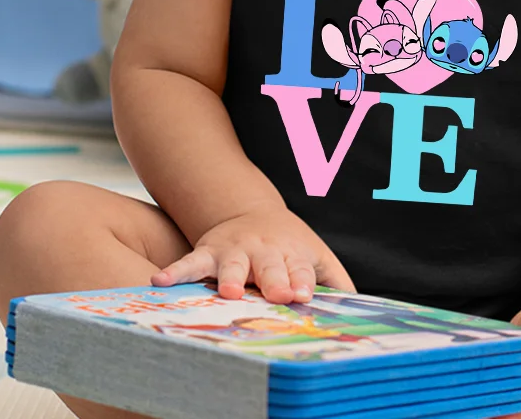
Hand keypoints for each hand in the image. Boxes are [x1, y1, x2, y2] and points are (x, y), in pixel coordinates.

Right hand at [151, 204, 354, 302]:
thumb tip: (361, 308)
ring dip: (231, 277)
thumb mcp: (317, 257)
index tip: (304, 296)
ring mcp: (235, 250)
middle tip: (277, 293)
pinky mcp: (208, 252)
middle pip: (270, 267)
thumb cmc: (289, 246)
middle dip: (273, 280)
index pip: (300, 271)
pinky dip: (175, 272)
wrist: (251, 211)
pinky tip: (160, 282)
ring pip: (233, 265)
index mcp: (292, 254)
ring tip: (230, 291)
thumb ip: (336, 282)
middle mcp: (264, 251)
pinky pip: (190, 263)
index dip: (302, 282)